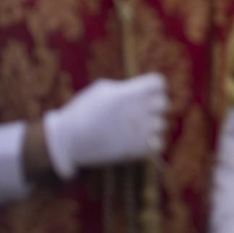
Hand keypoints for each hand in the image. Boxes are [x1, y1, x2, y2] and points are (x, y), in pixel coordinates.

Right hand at [41, 73, 167, 178]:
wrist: (69, 141)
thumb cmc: (82, 111)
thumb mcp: (101, 90)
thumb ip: (124, 89)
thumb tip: (137, 91)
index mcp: (129, 92)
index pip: (159, 82)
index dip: (154, 86)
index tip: (146, 92)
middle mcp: (138, 109)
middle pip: (165, 103)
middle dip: (156, 105)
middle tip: (143, 110)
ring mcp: (139, 131)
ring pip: (162, 124)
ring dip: (153, 125)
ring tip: (139, 127)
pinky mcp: (136, 150)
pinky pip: (159, 144)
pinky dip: (153, 143)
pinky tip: (141, 141)